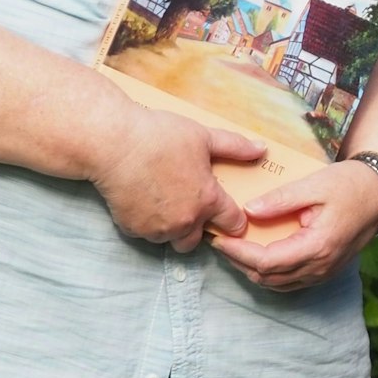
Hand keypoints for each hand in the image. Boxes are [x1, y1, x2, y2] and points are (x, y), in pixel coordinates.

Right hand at [90, 107, 265, 252]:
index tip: (230, 216)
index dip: (234, 220)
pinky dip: (146, 222)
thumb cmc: (160, 136)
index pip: (234, 224)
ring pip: (170, 239)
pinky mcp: (133, 230)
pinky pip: (145, 234)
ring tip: (161, 198)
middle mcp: (185, 220)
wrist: (114, 144)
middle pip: (196, 241)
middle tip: (186, 204)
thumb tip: (262, 149)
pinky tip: (141, 198)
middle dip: (195, 228)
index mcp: (207, 199)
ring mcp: (158, 228)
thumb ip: (235, 146)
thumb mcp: (203, 136)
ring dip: (169, 226)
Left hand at [209, 161, 377, 289]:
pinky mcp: (325, 270)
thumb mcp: (314, 185)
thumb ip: (280, 200)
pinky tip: (258, 255)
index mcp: (316, 246)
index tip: (220, 238)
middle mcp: (319, 266)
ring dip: (253, 270)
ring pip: (278, 284)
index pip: (266, 261)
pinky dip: (270, 272)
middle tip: (221, 241)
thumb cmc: (350, 185)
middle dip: (240, 262)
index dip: (238, 252)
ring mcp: (324, 272)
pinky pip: (290, 281)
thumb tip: (248, 210)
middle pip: (268, 277)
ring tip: (235, 248)